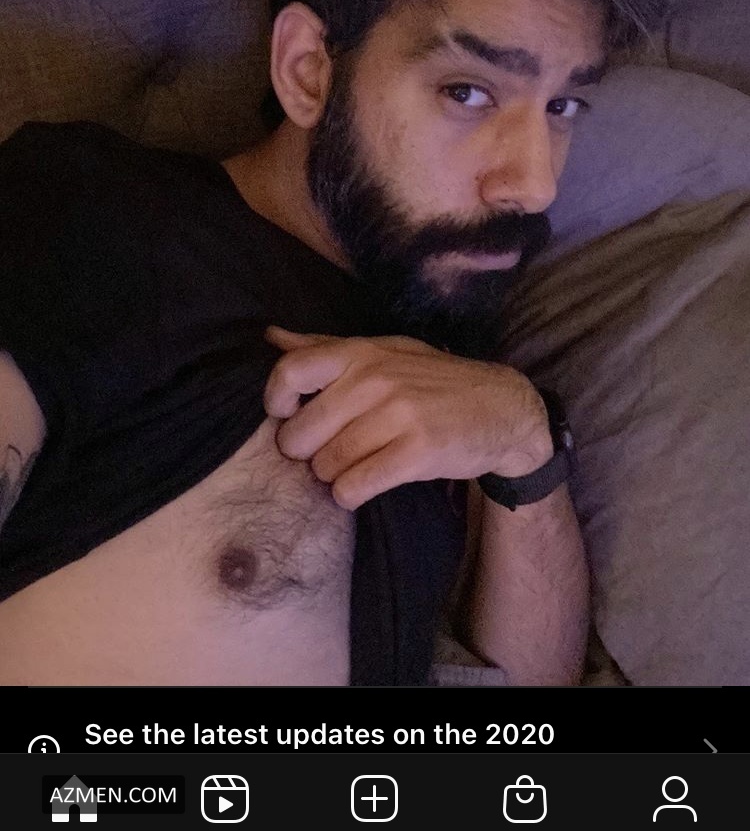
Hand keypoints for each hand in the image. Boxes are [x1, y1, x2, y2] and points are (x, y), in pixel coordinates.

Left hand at [263, 326, 552, 509]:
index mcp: (361, 353)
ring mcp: (398, 415)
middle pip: (302, 432)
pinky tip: (362, 485)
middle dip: (306, 452)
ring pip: (326, 464)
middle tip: (326, 451)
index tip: (288, 416)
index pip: (291, 370)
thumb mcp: (383, 352)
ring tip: (352, 466)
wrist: (501, 408)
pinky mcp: (417, 452)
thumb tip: (270, 336)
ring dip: (331, 475)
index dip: (276, 401)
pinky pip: (354, 486)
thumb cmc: (431, 381)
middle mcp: (375, 380)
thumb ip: (324, 347)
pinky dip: (350, 494)